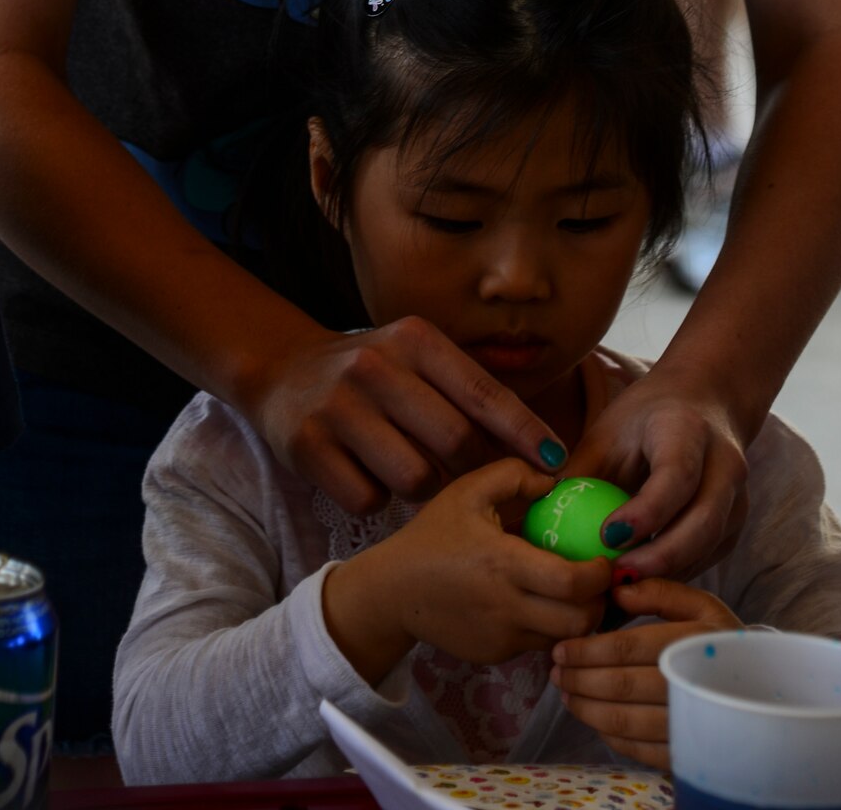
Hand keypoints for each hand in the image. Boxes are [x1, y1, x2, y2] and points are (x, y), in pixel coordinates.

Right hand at [247, 315, 567, 515]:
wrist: (284, 374)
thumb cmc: (374, 374)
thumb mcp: (417, 359)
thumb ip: (468, 392)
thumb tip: (539, 448)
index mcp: (414, 339)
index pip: (485, 393)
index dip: (525, 432)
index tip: (556, 462)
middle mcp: (376, 366)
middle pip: (455, 443)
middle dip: (472, 470)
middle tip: (472, 480)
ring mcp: (338, 407)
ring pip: (415, 478)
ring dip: (425, 488)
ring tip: (413, 470)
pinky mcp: (308, 447)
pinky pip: (369, 499)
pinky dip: (379, 500)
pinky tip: (370, 477)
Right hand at [322, 459, 611, 684]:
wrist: (393, 591)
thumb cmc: (434, 535)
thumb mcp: (469, 490)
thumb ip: (515, 474)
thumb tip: (558, 478)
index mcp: (504, 564)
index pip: (574, 583)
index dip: (601, 574)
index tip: (607, 557)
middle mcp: (507, 608)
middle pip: (580, 622)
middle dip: (601, 603)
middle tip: (602, 580)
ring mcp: (502, 638)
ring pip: (563, 637)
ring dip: (579, 618)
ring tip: (579, 592)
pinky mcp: (495, 655)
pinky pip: (538, 643)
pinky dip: (550, 627)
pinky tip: (542, 603)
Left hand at [550, 576, 740, 768]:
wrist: (765, 690)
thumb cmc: (721, 641)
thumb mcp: (700, 605)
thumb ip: (659, 591)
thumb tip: (615, 588)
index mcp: (693, 641)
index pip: (626, 648)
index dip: (586, 650)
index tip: (559, 647)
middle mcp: (692, 685)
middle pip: (620, 686)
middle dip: (579, 679)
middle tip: (555, 672)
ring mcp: (691, 724)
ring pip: (625, 722)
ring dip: (587, 709)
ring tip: (566, 694)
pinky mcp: (689, 752)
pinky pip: (640, 749)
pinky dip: (611, 735)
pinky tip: (595, 719)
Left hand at [564, 369, 747, 577]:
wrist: (700, 404)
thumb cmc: (643, 418)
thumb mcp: (607, 432)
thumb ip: (582, 474)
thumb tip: (543, 524)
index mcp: (688, 430)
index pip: (676, 476)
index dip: (644, 512)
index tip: (605, 538)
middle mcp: (725, 464)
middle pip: (702, 522)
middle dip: (659, 558)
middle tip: (613, 581)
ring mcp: (737, 497)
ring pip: (708, 547)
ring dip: (667, 576)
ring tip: (620, 594)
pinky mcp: (735, 524)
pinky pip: (707, 558)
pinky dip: (675, 576)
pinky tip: (640, 588)